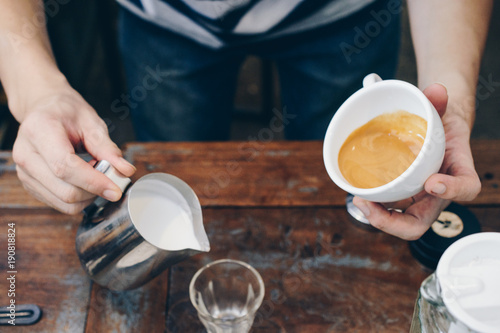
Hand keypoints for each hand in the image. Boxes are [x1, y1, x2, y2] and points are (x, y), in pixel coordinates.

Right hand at [12, 85, 135, 213]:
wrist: (43, 110)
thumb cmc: (66, 113)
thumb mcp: (91, 122)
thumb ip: (107, 148)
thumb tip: (126, 171)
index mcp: (39, 131)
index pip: (65, 167)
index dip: (93, 182)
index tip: (116, 189)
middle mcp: (26, 154)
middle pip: (65, 190)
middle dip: (94, 190)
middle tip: (107, 173)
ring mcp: (23, 172)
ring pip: (64, 202)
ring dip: (88, 195)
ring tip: (93, 172)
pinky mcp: (29, 185)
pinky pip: (59, 204)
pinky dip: (79, 198)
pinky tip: (82, 179)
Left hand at [352, 83, 480, 239]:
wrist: (432, 132)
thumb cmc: (439, 124)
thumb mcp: (439, 110)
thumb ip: (437, 100)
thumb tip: (435, 90)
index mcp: (456, 170)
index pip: (467, 187)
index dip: (454, 191)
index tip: (432, 182)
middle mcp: (437, 192)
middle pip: (421, 223)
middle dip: (396, 223)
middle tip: (371, 206)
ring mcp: (417, 198)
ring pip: (400, 222)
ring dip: (378, 218)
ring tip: (358, 201)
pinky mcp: (400, 197)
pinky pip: (388, 209)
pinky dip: (373, 207)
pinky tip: (357, 196)